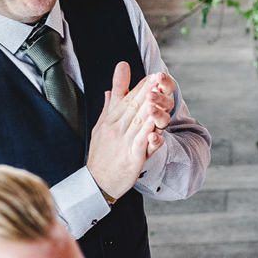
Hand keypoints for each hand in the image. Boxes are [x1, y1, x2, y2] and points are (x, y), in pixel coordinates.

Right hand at [86, 61, 171, 203]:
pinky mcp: (131, 158)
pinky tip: (157, 125)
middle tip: (159, 77)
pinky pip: (142, 143)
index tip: (152, 75)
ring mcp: (123, 143)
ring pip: (138, 122)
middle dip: (147, 91)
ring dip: (150, 107)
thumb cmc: (101, 155)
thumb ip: (108, 109)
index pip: (126, 99)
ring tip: (160, 95)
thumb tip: (109, 90)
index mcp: (110, 120)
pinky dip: (149, 133)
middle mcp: (116, 129)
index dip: (140, 86)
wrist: (96, 182)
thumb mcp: (100, 127)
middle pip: (134, 107)